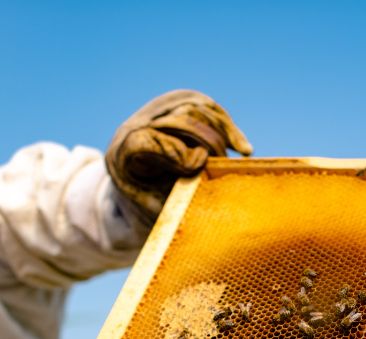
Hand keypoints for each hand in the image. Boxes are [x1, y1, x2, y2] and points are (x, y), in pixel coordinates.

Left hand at [105, 89, 252, 224]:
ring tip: (241, 153)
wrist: (139, 184)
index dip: (173, 151)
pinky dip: (227, 126)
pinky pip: (206, 107)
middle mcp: (138, 123)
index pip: (145, 140)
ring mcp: (158, 109)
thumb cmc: (150, 204)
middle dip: (206, 140)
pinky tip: (243, 148)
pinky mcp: (179, 103)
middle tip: (223, 165)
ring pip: (195, 107)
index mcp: (123, 153)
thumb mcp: (156, 209)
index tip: (198, 166)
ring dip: (221, 131)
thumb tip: (206, 192)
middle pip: (176, 118)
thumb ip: (175, 200)